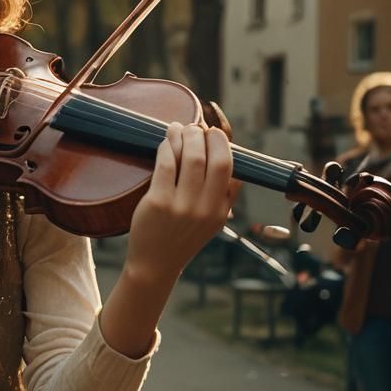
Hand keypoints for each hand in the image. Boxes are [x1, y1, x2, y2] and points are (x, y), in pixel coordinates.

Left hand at [126, 122, 240, 284]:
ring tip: (179, 128)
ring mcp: (181, 206)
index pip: (228, 168)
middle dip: (204, 136)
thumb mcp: (213, 222)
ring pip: (189, 159)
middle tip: (195, 126)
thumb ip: (226, 197)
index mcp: (220, 210)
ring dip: (184, 137)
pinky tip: (165, 142)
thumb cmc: (182, 238)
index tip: (213, 133)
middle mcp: (204, 208)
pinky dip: (166, 148)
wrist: (155, 264)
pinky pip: (165, 165)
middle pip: (211, 159)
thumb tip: (234, 166)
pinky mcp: (158, 202)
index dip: (221, 145)